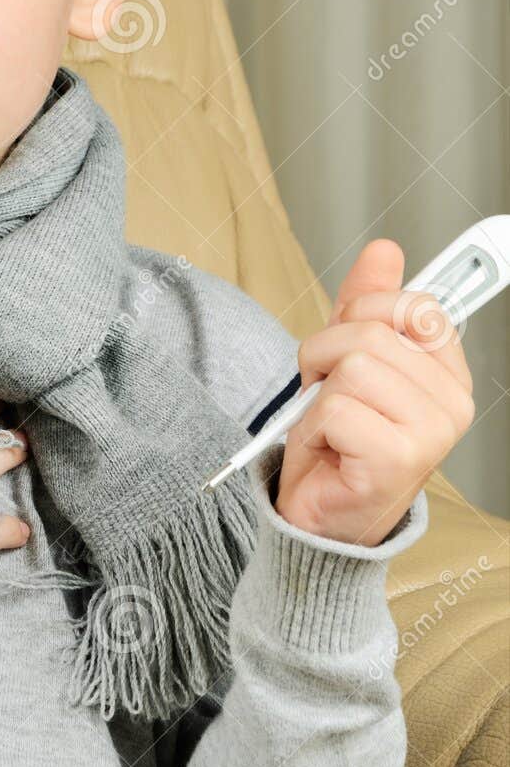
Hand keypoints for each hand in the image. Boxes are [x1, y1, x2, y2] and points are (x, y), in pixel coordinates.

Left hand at [276, 238, 474, 546]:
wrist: (321, 516)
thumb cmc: (338, 442)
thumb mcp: (347, 359)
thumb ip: (365, 304)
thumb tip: (385, 251)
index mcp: (447, 373)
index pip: (413, 303)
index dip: (362, 312)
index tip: (348, 339)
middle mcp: (453, 402)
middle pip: (370, 330)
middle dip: (325, 355)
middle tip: (327, 394)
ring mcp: (432, 432)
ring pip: (351, 365)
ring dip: (317, 394)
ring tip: (327, 424)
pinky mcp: (400, 458)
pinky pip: (335, 407)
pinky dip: (313, 427)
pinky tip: (328, 451)